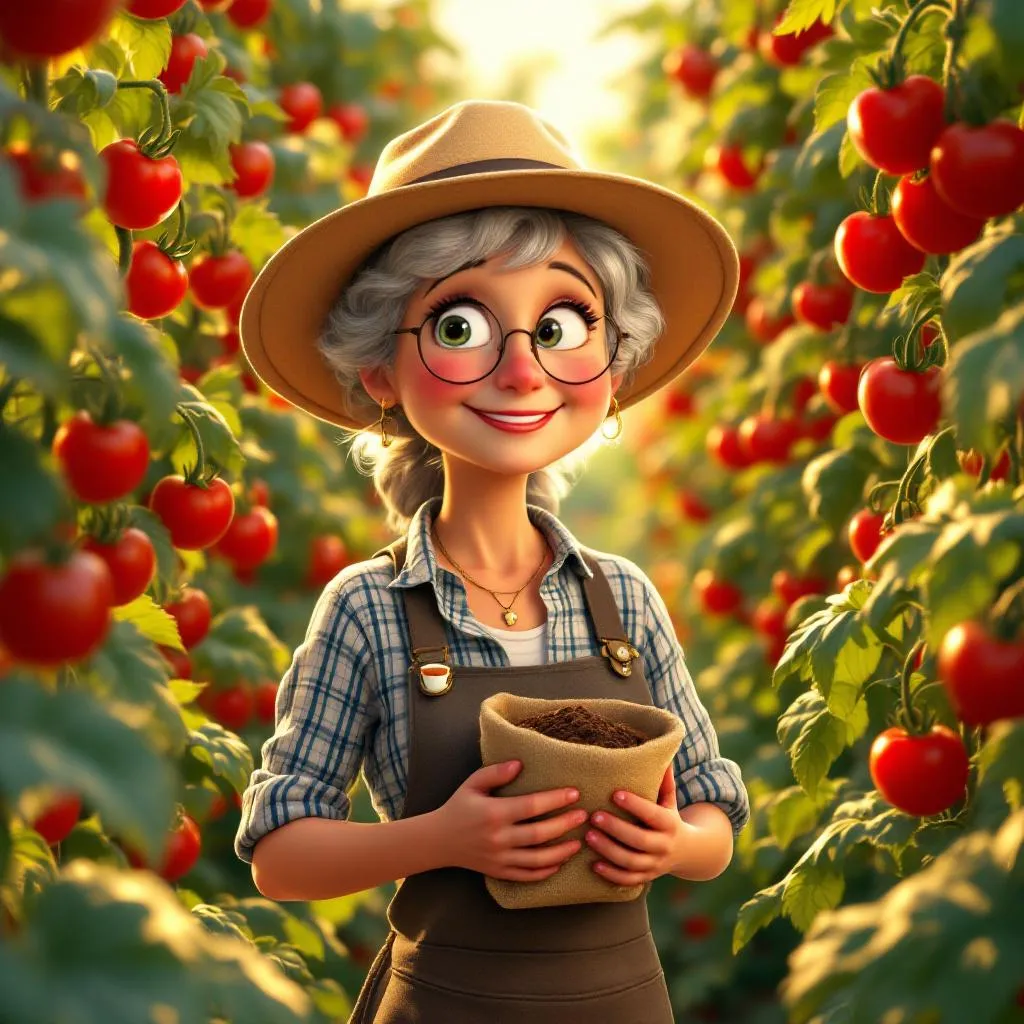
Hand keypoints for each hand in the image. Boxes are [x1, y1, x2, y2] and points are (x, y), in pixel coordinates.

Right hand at [435, 760, 587, 881]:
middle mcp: (498, 838)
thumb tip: (520, 764)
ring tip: (579, 841)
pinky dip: (546, 871)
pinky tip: (560, 862)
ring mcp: (499, 858)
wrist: (438, 840)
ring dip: (562, 851)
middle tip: (584, 815)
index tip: (574, 793)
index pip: (532, 806)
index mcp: (494, 813)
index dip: (555, 799)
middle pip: (540, 834)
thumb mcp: (473, 784)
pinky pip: (528, 875)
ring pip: (538, 859)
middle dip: (565, 824)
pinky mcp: (499, 872)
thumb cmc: (458, 806)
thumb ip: (496, 772)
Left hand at [584, 765, 683, 885]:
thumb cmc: (669, 818)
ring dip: (608, 851)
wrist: (687, 853)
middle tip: (594, 816)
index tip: (615, 793)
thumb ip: (663, 780)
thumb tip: (661, 752)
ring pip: (631, 862)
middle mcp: (664, 846)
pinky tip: (593, 864)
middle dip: (616, 829)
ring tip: (588, 836)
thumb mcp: (669, 800)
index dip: (635, 805)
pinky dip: (611, 875)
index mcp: (670, 824)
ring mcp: (655, 865)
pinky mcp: (645, 878)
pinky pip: (628, 880)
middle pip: (639, 840)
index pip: (652, 814)